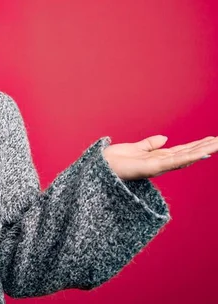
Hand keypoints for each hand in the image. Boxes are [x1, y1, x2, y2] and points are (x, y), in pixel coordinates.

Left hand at [102, 135, 216, 179]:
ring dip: (203, 150)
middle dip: (206, 147)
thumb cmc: (113, 161)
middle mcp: (160, 163)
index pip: (182, 150)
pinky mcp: (151, 168)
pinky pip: (173, 161)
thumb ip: (150, 144)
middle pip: (188, 153)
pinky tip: (201, 153)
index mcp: (157, 158)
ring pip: (186, 157)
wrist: (99, 168)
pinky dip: (188, 157)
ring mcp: (157, 166)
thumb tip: (165, 137)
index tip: (213, 139)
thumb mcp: (134, 148)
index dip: (198, 145)